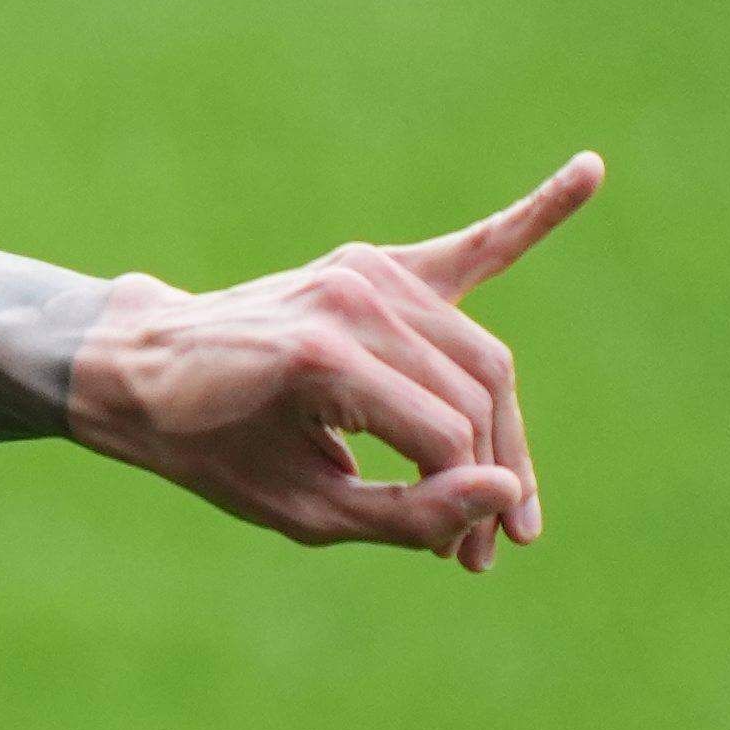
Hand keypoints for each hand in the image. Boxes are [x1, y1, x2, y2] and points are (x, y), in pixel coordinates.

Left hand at [66, 154, 604, 568]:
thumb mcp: (296, 508)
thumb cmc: (209, 449)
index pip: (444, 436)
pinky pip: (470, 250)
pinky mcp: (370, 265)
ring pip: (478, 359)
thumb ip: (405, 513)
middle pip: (476, 393)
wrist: (138, 369)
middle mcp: (352, 301)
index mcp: (323, 359)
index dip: (464, 504)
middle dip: (493, 474)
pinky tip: (591, 171)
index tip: (462, 558)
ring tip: (499, 504)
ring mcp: (364, 273)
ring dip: (500, 430)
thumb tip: (506, 497)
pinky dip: (532, 214)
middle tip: (485, 550)